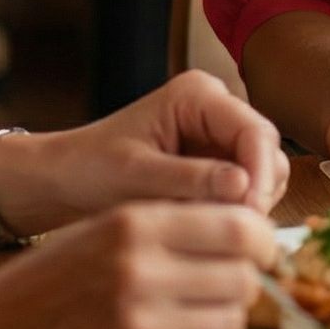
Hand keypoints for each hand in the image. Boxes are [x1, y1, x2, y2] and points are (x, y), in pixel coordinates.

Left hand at [0, 73, 288, 235]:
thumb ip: (190, 179)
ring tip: (212, 230)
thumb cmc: (89, 169)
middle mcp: (217, 107)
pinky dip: (235, 209)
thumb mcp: (135, 175)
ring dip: (247, 203)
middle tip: (233, 233)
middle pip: (266, 150)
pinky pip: (246, 186)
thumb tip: (243, 187)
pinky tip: (207, 226)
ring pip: (263, 170)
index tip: (248, 215)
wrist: (63, 179)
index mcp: (198, 95)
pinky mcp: (217, 160)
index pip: (253, 131)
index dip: (258, 173)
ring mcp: (219, 134)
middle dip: (256, 191)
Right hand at [0, 201, 274, 328]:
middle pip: (243, 278)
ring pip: (231, 322)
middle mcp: (140, 274)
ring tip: (193, 316)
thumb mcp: (106, 228)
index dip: (263, 240)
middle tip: (225, 287)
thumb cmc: (52, 280)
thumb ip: (173, 225)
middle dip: (244, 283)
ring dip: (223, 320)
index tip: (262, 250)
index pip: (240, 227)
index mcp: (136, 225)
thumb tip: (251, 232)